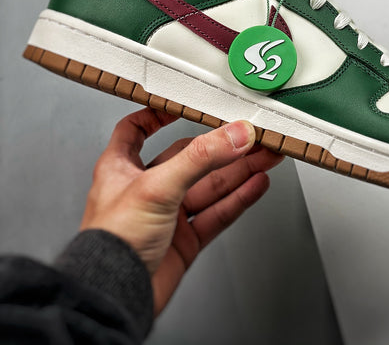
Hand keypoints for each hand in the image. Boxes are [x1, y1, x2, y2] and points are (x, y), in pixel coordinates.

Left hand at [80, 107, 282, 314]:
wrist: (115, 298)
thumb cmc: (110, 244)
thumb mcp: (156, 186)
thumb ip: (200, 158)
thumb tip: (234, 135)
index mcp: (122, 168)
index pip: (137, 129)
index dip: (158, 114)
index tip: (183, 104)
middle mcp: (144, 189)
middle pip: (189, 159)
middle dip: (222, 147)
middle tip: (251, 136)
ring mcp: (166, 216)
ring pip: (208, 186)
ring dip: (238, 171)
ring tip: (265, 156)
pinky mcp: (184, 241)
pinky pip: (216, 213)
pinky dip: (238, 198)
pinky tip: (255, 184)